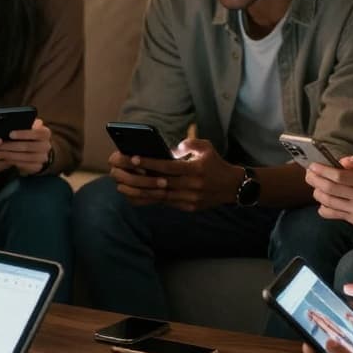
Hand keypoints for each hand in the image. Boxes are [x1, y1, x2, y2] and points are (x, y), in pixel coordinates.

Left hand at [0, 117, 52, 174]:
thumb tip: (12, 120)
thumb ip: (24, 124)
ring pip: (26, 157)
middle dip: (12, 145)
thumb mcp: (29, 127)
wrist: (37, 150)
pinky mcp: (38, 167)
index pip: (36, 133)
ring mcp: (43, 158)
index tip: (10, 134)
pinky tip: (5, 159)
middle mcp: (46, 146)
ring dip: (10, 155)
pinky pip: (25, 166)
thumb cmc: (28, 135)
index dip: (23, 133)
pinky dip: (14, 162)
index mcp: (45, 133)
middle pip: (29, 146)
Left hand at [108, 138, 239, 210]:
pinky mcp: (188, 207)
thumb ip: (187, 144)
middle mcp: (192, 186)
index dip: (150, 162)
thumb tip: (168, 149)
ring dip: (139, 191)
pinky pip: (164, 204)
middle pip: (160, 183)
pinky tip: (134, 195)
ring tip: (121, 185)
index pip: (168, 166)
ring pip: (159, 196)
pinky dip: (148, 199)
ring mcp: (189, 199)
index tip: (133, 157)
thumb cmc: (216, 164)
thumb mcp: (206, 148)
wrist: (233, 187)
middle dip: (138, 177)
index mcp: (196, 170)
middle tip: (120, 172)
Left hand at [304, 152, 352, 232]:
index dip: (322, 171)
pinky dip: (324, 209)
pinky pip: (335, 215)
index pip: (339, 176)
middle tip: (308, 174)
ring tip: (314, 186)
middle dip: (315, 180)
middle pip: (330, 188)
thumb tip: (342, 161)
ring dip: (317, 193)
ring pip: (329, 202)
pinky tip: (322, 202)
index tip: (313, 166)